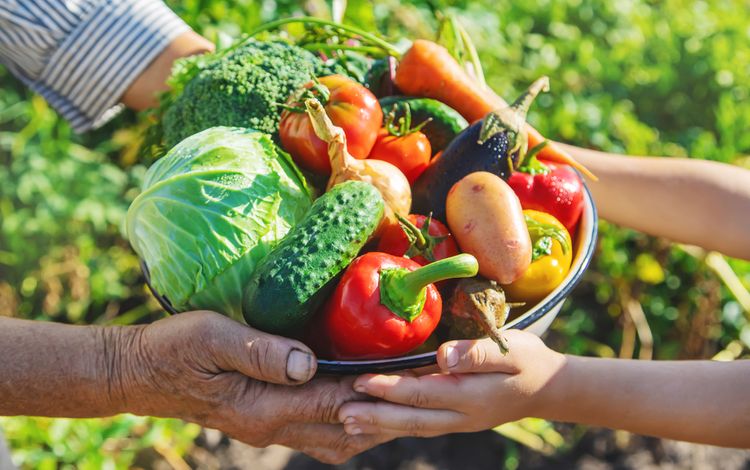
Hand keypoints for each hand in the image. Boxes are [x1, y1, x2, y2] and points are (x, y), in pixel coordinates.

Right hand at [112, 311, 391, 462]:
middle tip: (427, 392)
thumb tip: (308, 363)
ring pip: (337, 438)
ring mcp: (271, 428)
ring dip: (371, 422)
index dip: (378, 391)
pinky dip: (348, 422)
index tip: (416, 379)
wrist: (140, 375)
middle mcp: (274, 426)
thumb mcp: (211, 339)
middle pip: (345, 430)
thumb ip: (260, 352)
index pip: (336, 402)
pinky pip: (319, 432)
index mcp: (264, 407)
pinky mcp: (267, 420)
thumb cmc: (174, 351)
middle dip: (387, 412)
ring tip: (406, 401)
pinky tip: (361, 403)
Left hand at [337, 330, 565, 437]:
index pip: (422, 393)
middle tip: (341, 413)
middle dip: (375, 416)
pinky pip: (421, 425)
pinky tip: (375, 423)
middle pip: (411, 419)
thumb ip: (478, 352)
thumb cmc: (528, 360)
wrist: (549, 388)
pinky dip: (395, 425)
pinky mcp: (455, 420)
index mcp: (471, 396)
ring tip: (348, 423)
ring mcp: (458, 422)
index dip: (389, 388)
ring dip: (380, 425)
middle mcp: (461, 416)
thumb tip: (443, 355)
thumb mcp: (512, 349)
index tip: (360, 381)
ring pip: (414, 427)